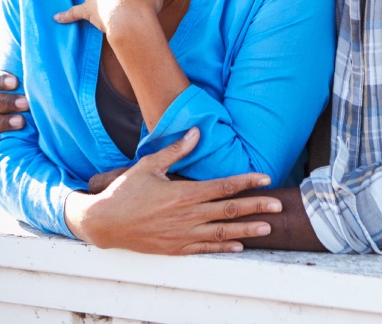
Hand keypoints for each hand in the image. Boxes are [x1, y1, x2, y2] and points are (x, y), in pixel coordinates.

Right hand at [67, 127, 282, 254]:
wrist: (103, 223)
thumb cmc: (126, 191)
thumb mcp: (150, 164)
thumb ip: (177, 150)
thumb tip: (196, 132)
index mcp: (184, 193)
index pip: (224, 186)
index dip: (247, 182)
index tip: (265, 179)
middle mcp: (188, 215)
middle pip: (229, 211)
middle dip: (256, 207)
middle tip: (278, 206)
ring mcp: (182, 235)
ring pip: (222, 233)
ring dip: (246, 230)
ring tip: (267, 228)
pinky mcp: (175, 248)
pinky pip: (205, 249)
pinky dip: (224, 248)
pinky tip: (239, 247)